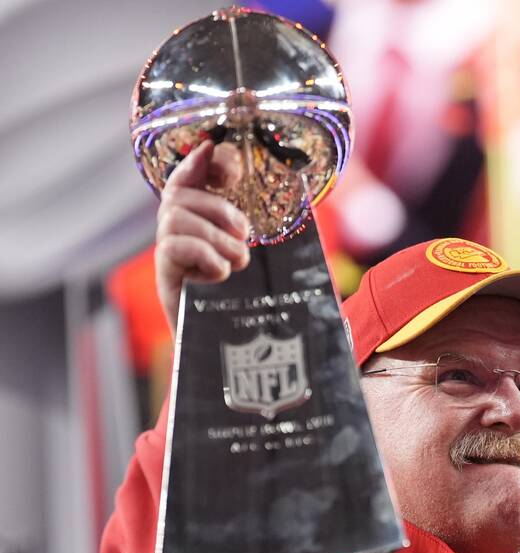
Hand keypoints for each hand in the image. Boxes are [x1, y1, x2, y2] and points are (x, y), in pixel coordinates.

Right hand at [154, 140, 250, 335]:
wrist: (235, 353)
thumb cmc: (252, 303)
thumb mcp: (266, 259)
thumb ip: (262, 229)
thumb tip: (278, 191)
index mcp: (202, 224)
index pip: (187, 179)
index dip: (200, 162)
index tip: (221, 155)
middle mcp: (179, 236)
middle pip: (179, 196)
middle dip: (217, 206)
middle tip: (245, 233)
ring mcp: (169, 257)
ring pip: (176, 218)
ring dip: (215, 235)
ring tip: (238, 260)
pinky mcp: (165, 280)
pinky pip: (173, 248)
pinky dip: (203, 255)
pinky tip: (221, 273)